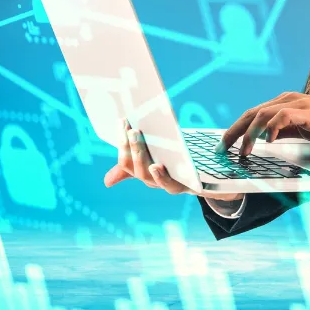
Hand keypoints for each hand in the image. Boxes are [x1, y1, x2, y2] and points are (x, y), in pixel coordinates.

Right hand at [103, 119, 245, 201]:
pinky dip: (161, 177)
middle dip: (132, 147)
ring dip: (141, 156)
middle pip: (135, 167)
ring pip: (148, 176)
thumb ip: (132, 165)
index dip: (121, 143)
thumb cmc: (174, 165)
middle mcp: (151, 180)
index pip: (124, 161)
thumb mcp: (153, 161)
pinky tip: (157, 165)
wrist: (203, 182)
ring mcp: (166, 185)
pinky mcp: (183, 188)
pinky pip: (169, 186)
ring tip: (138, 137)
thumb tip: (106, 182)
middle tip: (132, 128)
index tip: (122, 121)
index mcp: (141, 171)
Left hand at [216, 91, 309, 157]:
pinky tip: (268, 141)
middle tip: (221, 148)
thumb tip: (264, 139)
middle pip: (251, 113)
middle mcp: (287, 100)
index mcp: (283, 103)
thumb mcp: (301, 127)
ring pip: (263, 115)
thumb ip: (283, 129)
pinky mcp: (308, 111)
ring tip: (243, 150)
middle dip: (233, 131)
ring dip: (249, 134)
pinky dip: (272, 127)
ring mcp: (297, 104)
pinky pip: (283, 116)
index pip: (252, 114)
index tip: (223, 144)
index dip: (235, 128)